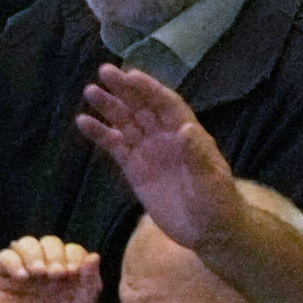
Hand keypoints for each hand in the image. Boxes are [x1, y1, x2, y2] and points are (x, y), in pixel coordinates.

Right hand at [71, 64, 239, 246]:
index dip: (150, 89)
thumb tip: (187, 128)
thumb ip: (198, 156)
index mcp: (189, 134)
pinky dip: (100, 134)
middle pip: (143, 107)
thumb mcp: (213, 181)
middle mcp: (166, 137)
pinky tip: (84, 122)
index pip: (167, 105)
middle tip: (105, 71)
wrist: (208, 232)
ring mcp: (149, 151)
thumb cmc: (218, 204)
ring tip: (90, 91)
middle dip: (125, 89)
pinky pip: (115, 146)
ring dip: (109, 106)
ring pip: (126, 122)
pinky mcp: (134, 169)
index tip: (132, 76)